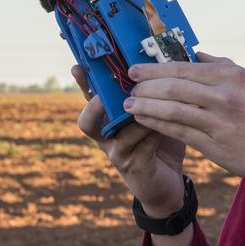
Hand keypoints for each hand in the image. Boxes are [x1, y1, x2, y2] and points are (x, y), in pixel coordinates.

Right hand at [72, 66, 186, 216]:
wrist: (167, 182)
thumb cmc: (161, 143)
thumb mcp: (157, 114)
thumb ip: (155, 95)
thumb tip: (162, 62)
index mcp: (109, 120)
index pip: (91, 98)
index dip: (83, 84)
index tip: (77, 66)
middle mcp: (107, 137)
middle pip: (87, 121)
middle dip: (96, 105)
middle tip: (109, 94)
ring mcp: (117, 153)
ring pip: (117, 133)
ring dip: (136, 119)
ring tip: (153, 107)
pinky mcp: (133, 168)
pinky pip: (140, 148)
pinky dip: (152, 135)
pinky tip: (164, 129)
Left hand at [124, 53, 244, 194]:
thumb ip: (222, 68)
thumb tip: (196, 54)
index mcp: (233, 76)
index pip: (184, 67)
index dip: (155, 68)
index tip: (135, 69)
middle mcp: (225, 96)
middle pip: (172, 86)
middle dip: (144, 86)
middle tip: (127, 86)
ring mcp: (219, 122)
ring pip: (171, 110)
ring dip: (145, 107)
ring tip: (129, 105)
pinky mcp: (215, 147)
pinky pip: (178, 133)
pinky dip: (158, 126)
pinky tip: (145, 122)